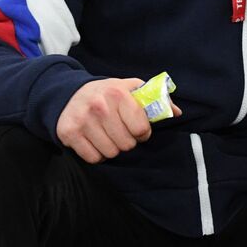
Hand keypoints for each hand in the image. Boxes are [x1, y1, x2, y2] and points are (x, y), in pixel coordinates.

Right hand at [56, 78, 175, 163]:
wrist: (69, 94)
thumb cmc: (108, 93)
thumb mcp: (131, 88)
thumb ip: (156, 98)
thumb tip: (177, 113)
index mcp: (118, 94)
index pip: (140, 128)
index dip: (143, 133)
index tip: (139, 130)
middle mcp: (100, 107)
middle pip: (126, 144)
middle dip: (128, 141)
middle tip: (122, 133)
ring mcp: (83, 121)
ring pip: (111, 153)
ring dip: (113, 149)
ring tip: (109, 136)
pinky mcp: (69, 133)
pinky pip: (93, 158)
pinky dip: (98, 154)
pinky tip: (96, 141)